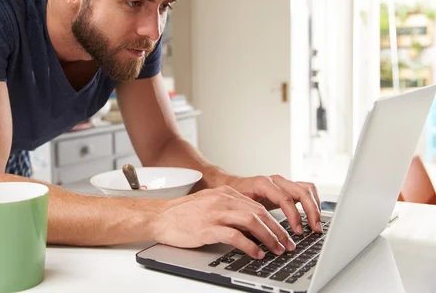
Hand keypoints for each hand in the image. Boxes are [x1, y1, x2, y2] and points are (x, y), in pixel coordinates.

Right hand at [150, 185, 296, 258]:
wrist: (160, 217)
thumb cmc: (183, 213)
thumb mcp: (210, 204)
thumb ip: (230, 209)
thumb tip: (252, 225)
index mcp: (225, 193)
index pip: (257, 206)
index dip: (274, 221)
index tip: (284, 234)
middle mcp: (222, 200)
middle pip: (259, 213)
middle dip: (277, 231)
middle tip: (287, 245)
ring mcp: (215, 213)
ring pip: (251, 222)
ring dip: (269, 238)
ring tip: (277, 250)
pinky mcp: (208, 228)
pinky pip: (235, 236)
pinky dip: (250, 246)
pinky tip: (257, 253)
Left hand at [226, 174, 322, 234]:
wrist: (231, 185)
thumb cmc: (234, 196)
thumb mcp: (239, 207)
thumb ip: (250, 219)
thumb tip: (258, 238)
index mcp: (263, 184)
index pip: (285, 198)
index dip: (294, 216)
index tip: (298, 232)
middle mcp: (276, 181)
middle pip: (301, 191)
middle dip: (311, 211)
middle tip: (314, 229)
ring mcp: (283, 183)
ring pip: (307, 189)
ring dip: (316, 207)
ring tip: (317, 225)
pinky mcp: (288, 187)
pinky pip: (306, 191)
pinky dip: (313, 203)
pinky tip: (314, 217)